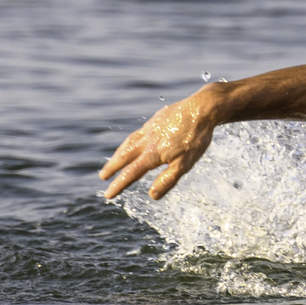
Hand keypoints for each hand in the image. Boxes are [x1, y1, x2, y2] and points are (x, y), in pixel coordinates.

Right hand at [98, 88, 218, 199]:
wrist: (202, 108)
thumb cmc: (196, 138)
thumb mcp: (185, 164)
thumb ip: (167, 180)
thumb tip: (152, 196)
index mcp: (153, 154)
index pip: (131, 173)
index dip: (118, 185)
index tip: (108, 195)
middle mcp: (147, 140)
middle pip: (124, 156)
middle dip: (112, 168)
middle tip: (103, 176)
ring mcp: (151, 128)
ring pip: (130, 142)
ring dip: (119, 152)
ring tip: (114, 159)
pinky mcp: (157, 118)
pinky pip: (139, 132)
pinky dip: (132, 139)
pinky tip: (135, 141)